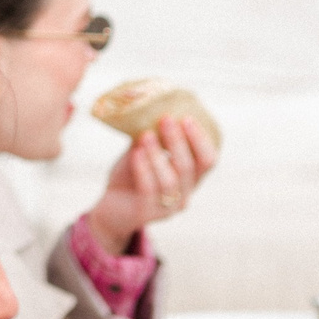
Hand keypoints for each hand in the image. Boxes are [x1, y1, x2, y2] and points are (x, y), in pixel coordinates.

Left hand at [86, 116, 216, 254]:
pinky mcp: (147, 214)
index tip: (187, 117)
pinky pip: (149, 190)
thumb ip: (152, 134)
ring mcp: (168, 207)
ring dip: (159, 155)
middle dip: (179, 141)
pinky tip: (136, 153)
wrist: (111, 205)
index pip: (208, 160)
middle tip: (166, 118)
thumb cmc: (131, 174)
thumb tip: (152, 105)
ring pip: (171, 180)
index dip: (201, 139)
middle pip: (190, 167)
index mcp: (191, 177)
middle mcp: (185, 194)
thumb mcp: (144, 151)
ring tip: (146, 135)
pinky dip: (143, 169)